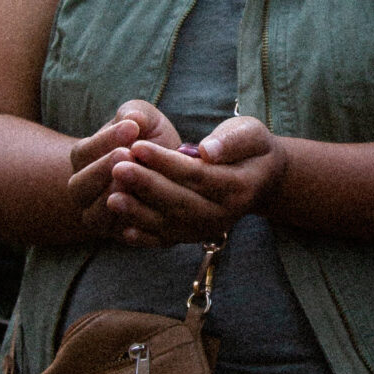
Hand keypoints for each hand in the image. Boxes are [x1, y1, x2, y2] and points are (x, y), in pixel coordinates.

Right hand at [66, 100, 181, 239]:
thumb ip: (136, 114)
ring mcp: (98, 218)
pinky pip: (121, 235)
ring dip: (113, 199)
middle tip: (128, 154)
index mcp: (84, 159)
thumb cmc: (150, 141)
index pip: (84, 151)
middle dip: (103, 170)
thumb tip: (132, 118)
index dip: (106, 139)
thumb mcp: (145, 121)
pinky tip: (148, 209)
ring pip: (95, 215)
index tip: (132, 126)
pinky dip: (132, 226)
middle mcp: (83, 191)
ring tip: (134, 182)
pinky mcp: (120, 236)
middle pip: (79, 186)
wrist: (167, 176)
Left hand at [103, 115, 286, 246]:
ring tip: (112, 196)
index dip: (165, 163)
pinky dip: (145, 238)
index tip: (137, 146)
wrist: (261, 178)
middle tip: (117, 168)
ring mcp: (208, 229)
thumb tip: (207, 151)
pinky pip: (168, 240)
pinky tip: (122, 229)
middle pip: (179, 203)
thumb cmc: (251, 147)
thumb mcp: (250, 133)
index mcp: (238, 187)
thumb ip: (232, 141)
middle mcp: (224, 214)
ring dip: (139, 213)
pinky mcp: (195, 236)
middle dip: (146, 186)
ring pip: (170, 225)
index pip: (196, 176)